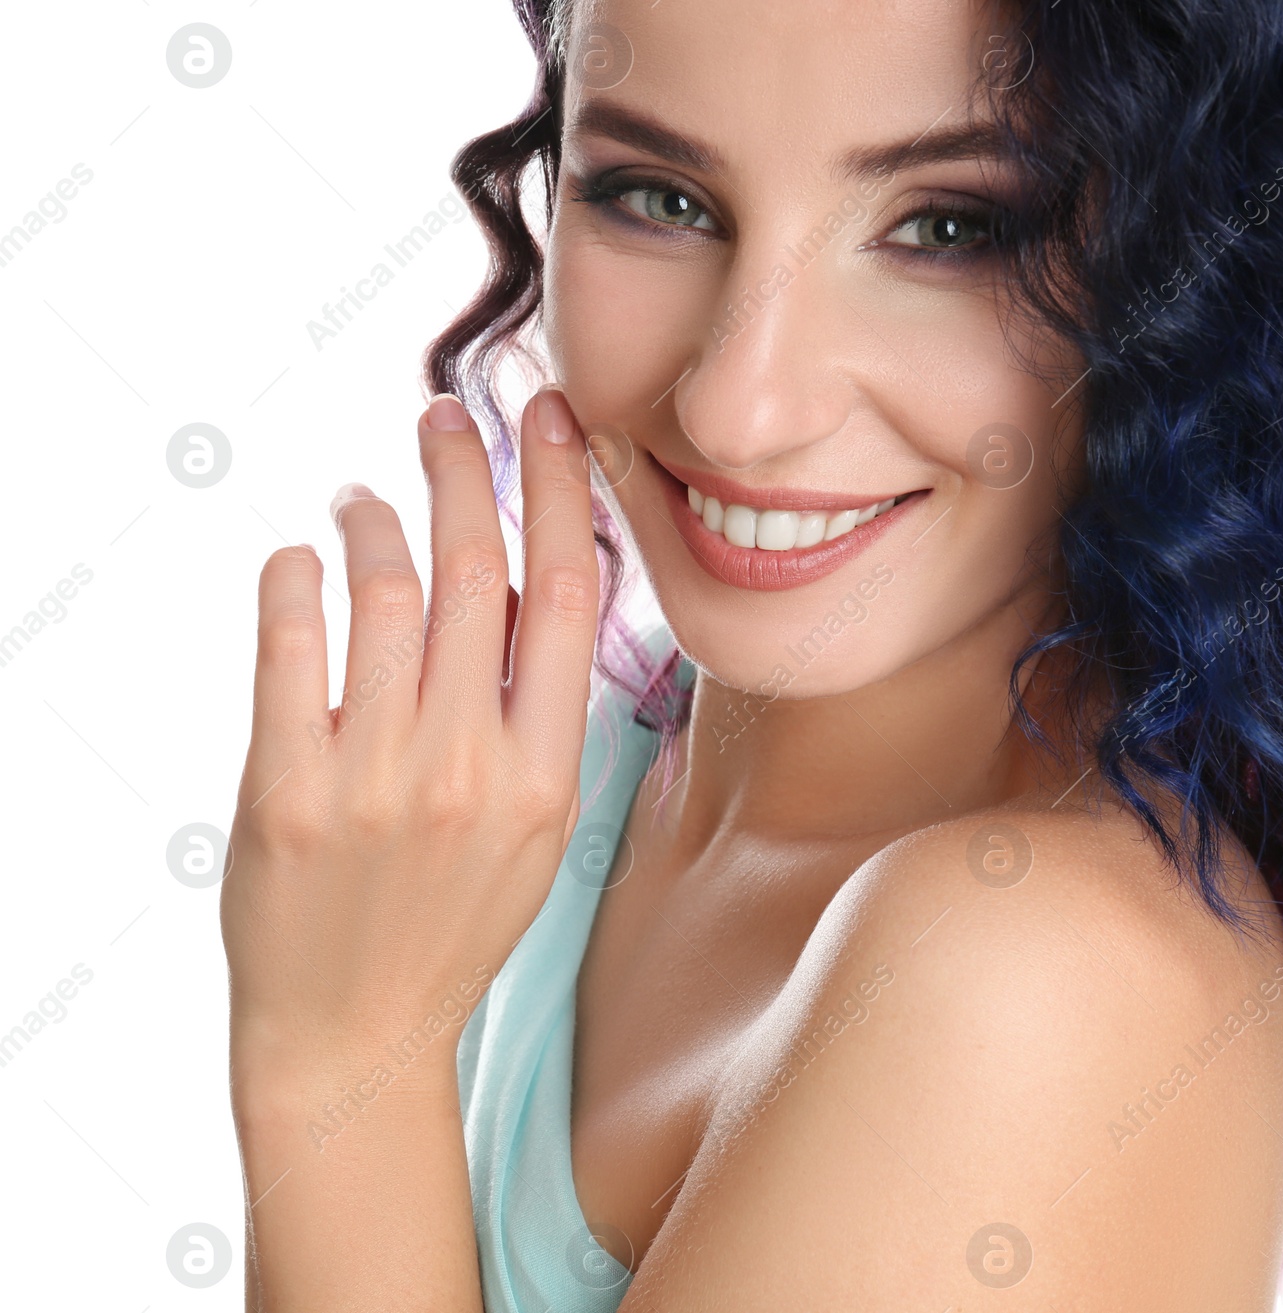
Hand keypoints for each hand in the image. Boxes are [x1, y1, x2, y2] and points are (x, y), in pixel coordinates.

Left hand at [221, 389, 596, 1091]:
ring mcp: (370, 780)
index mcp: (544, 777)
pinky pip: (289, 644)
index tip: (548, 421)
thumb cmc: (450, 925)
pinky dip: (295, 577)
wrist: (353, 1034)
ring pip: (382, 593)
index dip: (559, 490)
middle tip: (443, 414)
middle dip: (460, 470)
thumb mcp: (536, 833)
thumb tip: (516, 585)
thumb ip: (537, 716)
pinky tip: (301, 560)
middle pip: (475, 573)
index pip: (569, 596)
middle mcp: (466, 769)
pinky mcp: (280, 791)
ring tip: (361, 499)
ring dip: (372, 518)